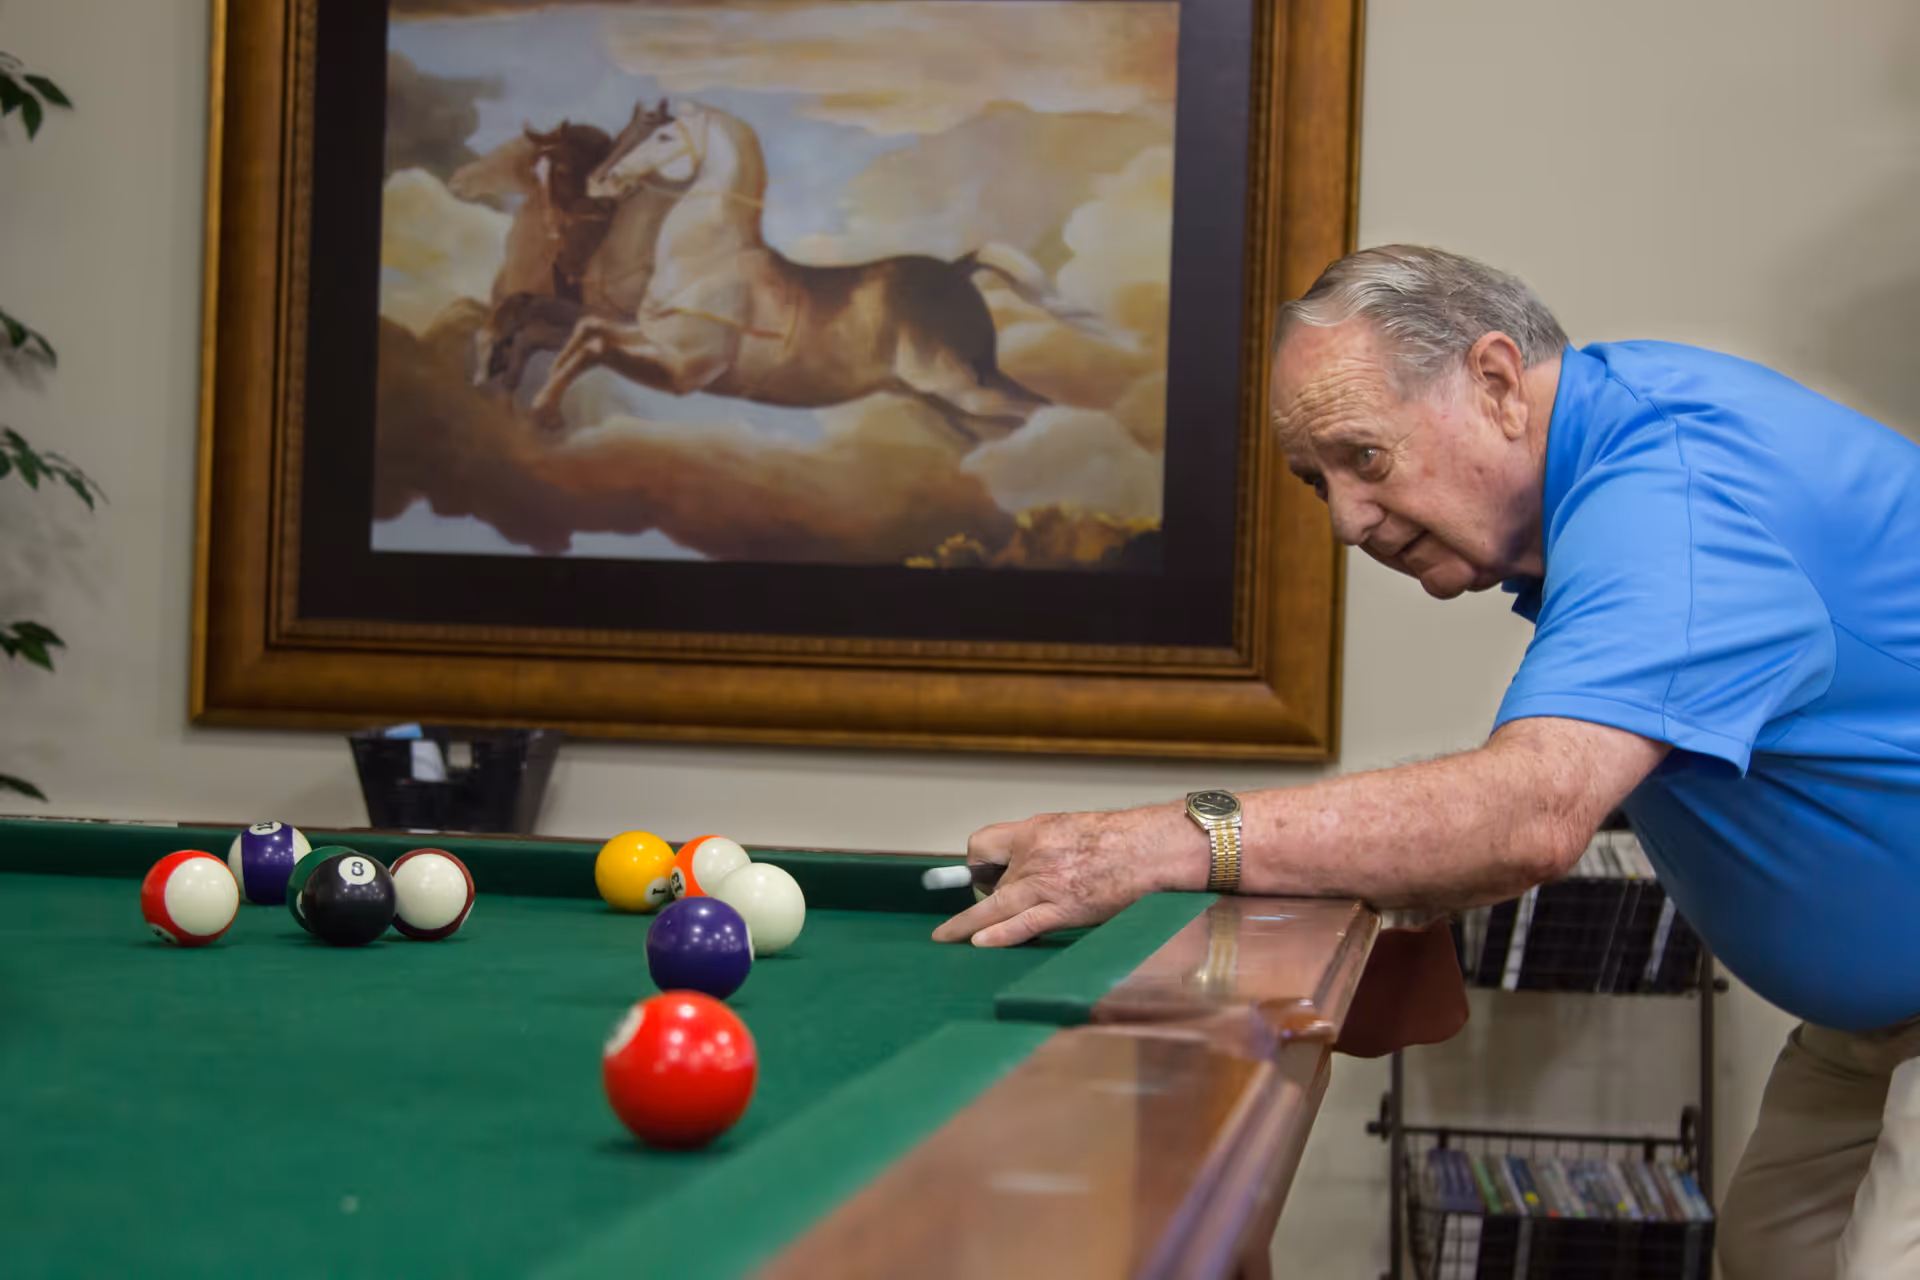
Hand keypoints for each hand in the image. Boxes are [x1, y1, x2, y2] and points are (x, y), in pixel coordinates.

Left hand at [931, 801, 1207, 946]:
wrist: (1151, 850)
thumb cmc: (1119, 839)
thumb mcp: (1070, 828)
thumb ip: (1044, 844)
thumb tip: (1027, 861)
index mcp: (1034, 831)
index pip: (982, 843)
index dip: (976, 862)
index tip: (981, 873)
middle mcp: (1033, 856)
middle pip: (987, 881)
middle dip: (984, 895)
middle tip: (985, 906)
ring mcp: (1046, 885)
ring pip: (992, 908)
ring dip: (966, 925)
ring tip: (946, 937)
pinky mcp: (1063, 911)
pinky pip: (1021, 926)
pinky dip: (997, 936)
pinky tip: (977, 944)